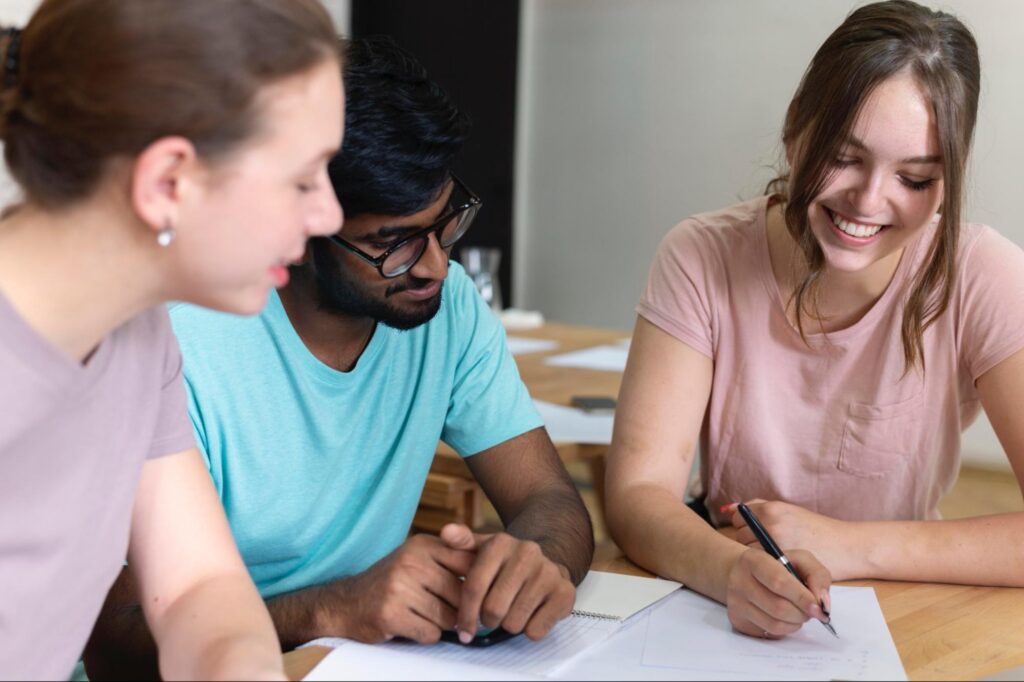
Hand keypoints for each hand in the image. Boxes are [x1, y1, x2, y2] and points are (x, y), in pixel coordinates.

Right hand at [320, 534, 475, 643]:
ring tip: (423, 615)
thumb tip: (495, 565)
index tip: (476, 594)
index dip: (477, 584)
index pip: (470, 564)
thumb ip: (453, 556)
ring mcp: (399, 587)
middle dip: (458, 609)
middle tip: (443, 609)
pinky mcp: (391, 614)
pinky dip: (426, 635)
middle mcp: (411, 561)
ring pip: (448, 617)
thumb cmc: (393, 582)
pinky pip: (430, 634)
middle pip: (462, 595)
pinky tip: (411, 625)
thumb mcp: (419, 558)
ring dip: (441, 624)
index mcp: (423, 544)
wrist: (346, 603)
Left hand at [440, 523, 574, 640]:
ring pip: (514, 623)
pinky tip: (531, 613)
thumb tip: (447, 532)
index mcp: (501, 543)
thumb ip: (460, 543)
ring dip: (509, 625)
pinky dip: (530, 629)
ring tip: (512, 611)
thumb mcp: (482, 549)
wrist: (548, 560)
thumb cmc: (506, 562)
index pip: (474, 587)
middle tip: (491, 616)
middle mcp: (527, 553)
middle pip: (493, 609)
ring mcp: (548, 572)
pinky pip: (536, 630)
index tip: (463, 631)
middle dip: (488, 620)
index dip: (466, 614)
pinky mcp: (565, 592)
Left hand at [725, 500, 851, 577]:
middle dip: (749, 542)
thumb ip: (759, 508)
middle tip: (767, 548)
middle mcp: (771, 524)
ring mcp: (776, 544)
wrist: (846, 546)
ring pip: (749, 553)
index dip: (745, 527)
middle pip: (740, 536)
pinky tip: (778, 566)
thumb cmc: (817, 530)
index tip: (755, 534)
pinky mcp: (783, 563)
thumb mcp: (789, 511)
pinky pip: (762, 566)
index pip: (738, 518)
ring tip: (774, 558)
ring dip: (756, 557)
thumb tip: (728, 508)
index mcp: (772, 509)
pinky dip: (766, 567)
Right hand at [725, 546, 830, 638]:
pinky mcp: (737, 621)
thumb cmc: (776, 566)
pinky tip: (784, 617)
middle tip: (811, 610)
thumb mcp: (799, 559)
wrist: (742, 573)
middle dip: (803, 613)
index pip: (779, 582)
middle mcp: (739, 581)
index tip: (818, 607)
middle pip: (778, 607)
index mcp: (753, 560)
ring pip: (775, 624)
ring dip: (796, 623)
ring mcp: (736, 603)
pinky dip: (785, 629)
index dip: (802, 597)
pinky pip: (769, 633)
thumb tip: (823, 603)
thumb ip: (817, 575)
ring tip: (799, 613)